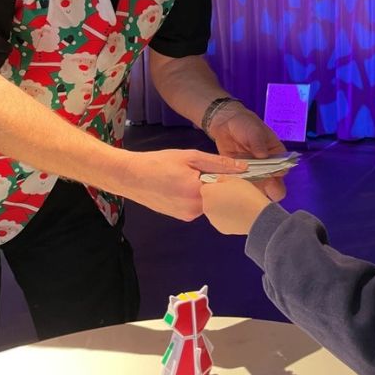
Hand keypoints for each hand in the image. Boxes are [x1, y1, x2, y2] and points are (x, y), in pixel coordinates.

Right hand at [120, 149, 247, 220]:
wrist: (131, 176)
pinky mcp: (181, 217)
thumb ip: (218, 163)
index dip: (230, 176)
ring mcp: (187, 216)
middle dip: (216, 183)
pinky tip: (182, 185)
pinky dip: (195, 195)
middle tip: (202, 170)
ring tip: (188, 176)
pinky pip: (197, 205)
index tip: (232, 169)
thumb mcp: (190, 157)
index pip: (226, 187)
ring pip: (208, 201)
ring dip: (205, 189)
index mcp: (198, 193)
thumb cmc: (159, 163)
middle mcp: (194, 210)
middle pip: (218, 196)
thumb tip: (243, 167)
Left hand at [201, 176, 269, 234]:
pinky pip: (221, 220)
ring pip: (215, 210)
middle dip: (218, 197)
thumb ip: (223, 179)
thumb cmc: (247, 196)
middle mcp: (207, 206)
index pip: (206, 186)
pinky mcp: (221, 228)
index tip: (224, 186)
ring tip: (237, 205)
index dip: (216, 186)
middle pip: (209, 199)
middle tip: (232, 195)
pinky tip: (238, 214)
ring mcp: (213, 219)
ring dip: (222, 208)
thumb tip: (220, 181)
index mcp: (208, 192)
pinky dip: (227, 218)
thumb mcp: (235, 179)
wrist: (257, 215)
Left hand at [208, 104, 286, 201]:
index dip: (277, 175)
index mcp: (277, 155)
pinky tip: (233, 187)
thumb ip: (259, 143)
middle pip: (274, 186)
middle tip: (260, 186)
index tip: (269, 175)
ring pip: (258, 190)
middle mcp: (268, 168)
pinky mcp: (240, 176)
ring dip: (253, 192)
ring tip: (245, 189)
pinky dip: (239, 189)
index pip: (283, 170)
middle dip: (269, 189)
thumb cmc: (246, 125)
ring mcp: (253, 174)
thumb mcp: (255, 130)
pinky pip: (242, 187)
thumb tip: (263, 155)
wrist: (226, 124)